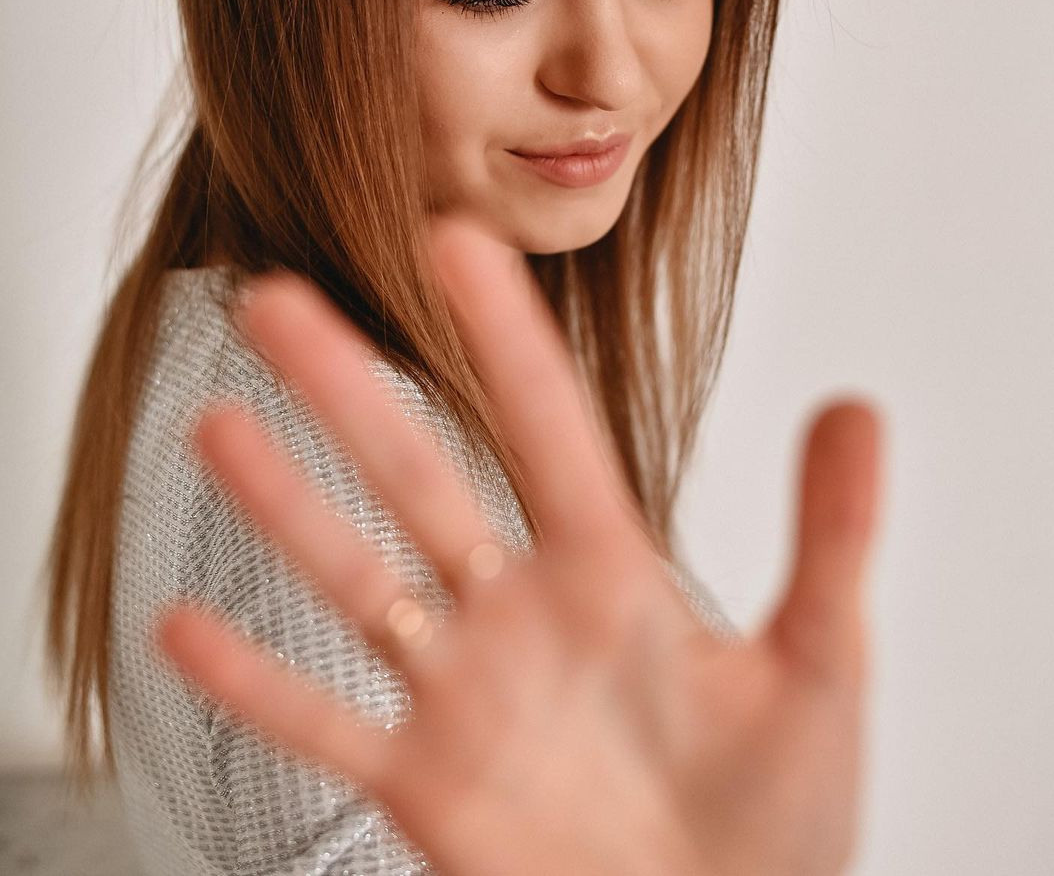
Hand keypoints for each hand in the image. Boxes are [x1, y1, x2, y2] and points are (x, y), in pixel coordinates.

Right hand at [154, 213, 884, 875]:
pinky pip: (324, 731)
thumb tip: (860, 410)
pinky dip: (255, 684)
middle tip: (275, 301)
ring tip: (216, 424)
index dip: (503, 336)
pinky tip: (185, 625)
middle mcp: (521, 619)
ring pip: (355, 583)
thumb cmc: (779, 819)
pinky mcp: (429, 791)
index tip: (458, 244)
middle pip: (418, 481)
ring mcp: (466, 701)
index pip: (547, 428)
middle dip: (347, 390)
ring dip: (284, 508)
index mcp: (611, 575)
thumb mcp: (822, 666)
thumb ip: (830, 540)